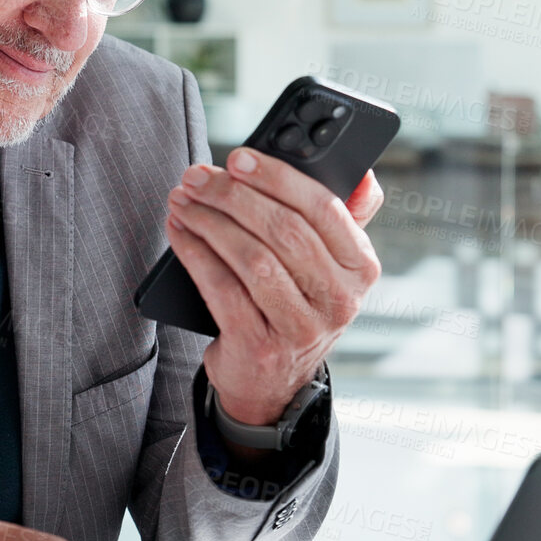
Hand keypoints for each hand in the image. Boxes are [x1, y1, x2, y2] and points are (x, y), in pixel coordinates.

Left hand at [165, 150, 383, 426]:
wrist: (272, 382)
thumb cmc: (295, 304)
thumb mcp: (329, 266)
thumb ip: (343, 218)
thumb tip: (360, 171)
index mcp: (361, 266)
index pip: (323, 207)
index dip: (277, 177)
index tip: (238, 158)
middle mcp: (339, 299)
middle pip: (283, 230)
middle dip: (232, 195)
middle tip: (197, 177)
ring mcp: (301, 328)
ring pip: (252, 258)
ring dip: (209, 222)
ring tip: (183, 201)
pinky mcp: (260, 347)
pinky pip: (222, 289)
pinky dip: (195, 254)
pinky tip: (179, 232)